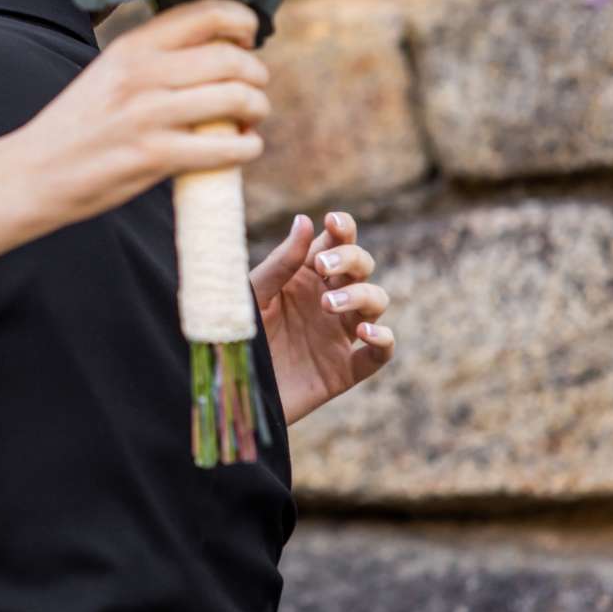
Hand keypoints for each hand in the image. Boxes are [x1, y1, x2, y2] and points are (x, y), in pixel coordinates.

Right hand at [27, 0, 268, 220]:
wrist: (36, 171)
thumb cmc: (81, 124)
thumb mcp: (110, 71)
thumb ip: (156, 57)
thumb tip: (219, 48)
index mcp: (132, 45)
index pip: (208, 13)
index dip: (243, 22)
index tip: (248, 40)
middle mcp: (142, 73)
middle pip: (231, 58)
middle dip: (256, 75)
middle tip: (254, 90)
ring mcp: (148, 115)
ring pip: (236, 98)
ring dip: (257, 109)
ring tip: (250, 119)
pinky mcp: (154, 156)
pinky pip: (225, 147)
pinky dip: (247, 147)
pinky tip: (241, 148)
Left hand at [252, 211, 392, 424]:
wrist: (228, 391)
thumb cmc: (236, 337)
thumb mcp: (253, 297)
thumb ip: (281, 263)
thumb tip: (305, 220)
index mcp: (304, 277)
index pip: (337, 243)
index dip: (343, 228)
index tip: (332, 222)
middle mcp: (327, 301)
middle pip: (362, 267)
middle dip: (351, 259)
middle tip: (322, 267)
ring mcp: (339, 335)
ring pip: (376, 302)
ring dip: (362, 296)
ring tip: (328, 305)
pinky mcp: (344, 370)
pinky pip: (380, 353)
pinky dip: (383, 339)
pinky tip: (365, 332)